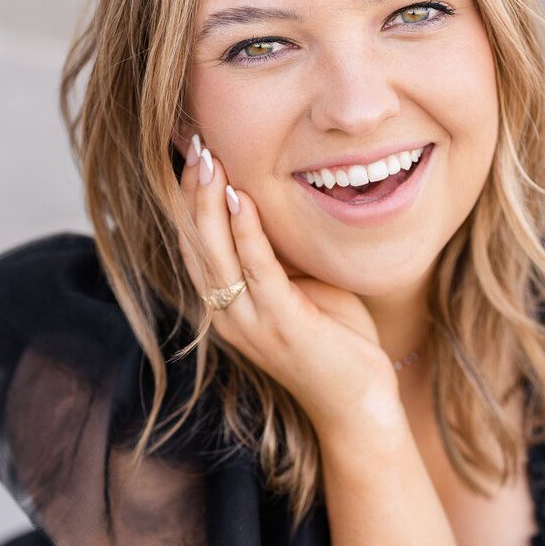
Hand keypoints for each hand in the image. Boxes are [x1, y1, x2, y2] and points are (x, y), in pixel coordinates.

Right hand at [178, 136, 402, 435]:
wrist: (358, 402)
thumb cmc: (336, 341)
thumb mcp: (300, 287)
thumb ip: (278, 254)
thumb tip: (272, 203)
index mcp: (225, 306)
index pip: (193, 244)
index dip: (186, 200)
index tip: (190, 153)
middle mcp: (226, 315)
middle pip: (194, 243)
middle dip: (190, 192)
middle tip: (194, 143)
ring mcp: (250, 323)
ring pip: (215, 253)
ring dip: (209, 203)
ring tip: (208, 160)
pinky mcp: (281, 325)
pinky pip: (257, 270)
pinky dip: (246, 232)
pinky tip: (240, 199)